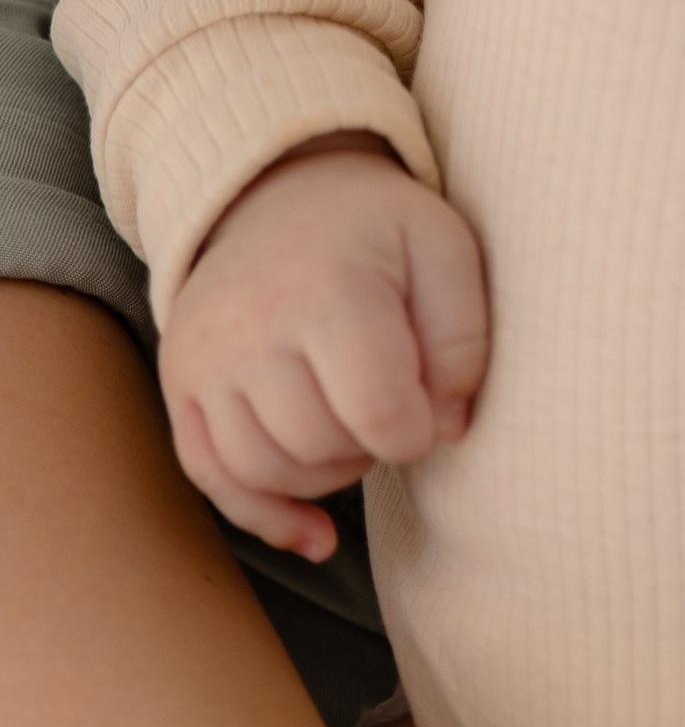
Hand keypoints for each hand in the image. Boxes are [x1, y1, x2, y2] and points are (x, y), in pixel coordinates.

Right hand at [158, 139, 488, 559]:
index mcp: (329, 291)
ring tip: (355, 431)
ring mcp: (204, 360)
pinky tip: (315, 534)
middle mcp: (252, 329)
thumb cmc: (376, 227)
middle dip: (372, 448)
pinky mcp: (179, 384)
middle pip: (319, 446)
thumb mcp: (445, 248)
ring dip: (324, 477)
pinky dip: (263, 516)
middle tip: (391, 406)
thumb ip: (463, 339)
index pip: (378, 412)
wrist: (277, 192)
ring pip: (264, 470)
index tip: (432, 408)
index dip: (418, 431)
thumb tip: (450, 428)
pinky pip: (210, 478)